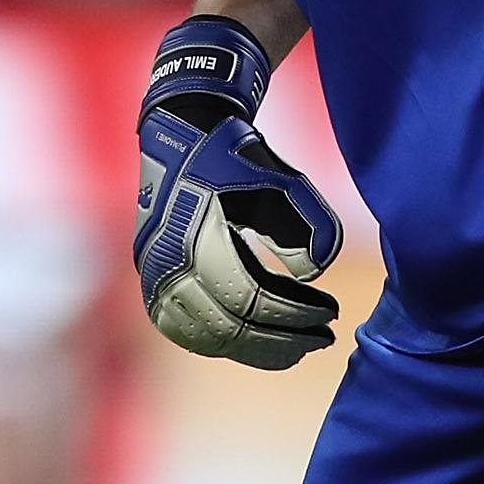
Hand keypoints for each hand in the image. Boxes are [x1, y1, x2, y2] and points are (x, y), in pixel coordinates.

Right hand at [133, 16, 344, 368]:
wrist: (182, 134)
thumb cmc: (237, 155)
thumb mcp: (284, 178)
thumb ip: (312, 222)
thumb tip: (315, 274)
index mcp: (194, 234)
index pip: (249, 296)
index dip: (295, 313)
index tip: (331, 313)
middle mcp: (164, 261)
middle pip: (228, 326)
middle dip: (281, 340)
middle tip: (323, 338)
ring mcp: (152, 273)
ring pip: (204, 336)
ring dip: (254, 348)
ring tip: (294, 349)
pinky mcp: (151, 279)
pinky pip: (183, 328)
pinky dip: (221, 342)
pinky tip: (256, 343)